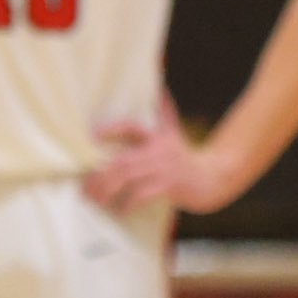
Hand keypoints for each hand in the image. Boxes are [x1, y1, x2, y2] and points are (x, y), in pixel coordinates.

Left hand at [84, 99, 235, 213]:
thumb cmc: (183, 156)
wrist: (213, 178)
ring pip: (128, 177)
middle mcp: (160, 148)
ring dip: (107, 190)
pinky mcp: (170, 186)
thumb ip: (162, 111)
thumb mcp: (172, 131)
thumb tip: (157, 87)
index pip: (130, 127)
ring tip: (94, 199)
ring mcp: (165, 168)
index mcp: (157, 134)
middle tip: (84, 188)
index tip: (91, 135)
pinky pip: (142, 195)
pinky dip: (127, 204)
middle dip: (99, 175)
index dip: (111, 130)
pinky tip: (119, 211)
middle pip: (122, 160)